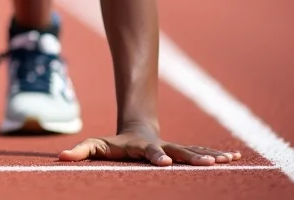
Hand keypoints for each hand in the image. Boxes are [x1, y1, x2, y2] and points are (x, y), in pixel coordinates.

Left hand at [59, 129, 241, 166]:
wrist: (136, 130)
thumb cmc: (114, 144)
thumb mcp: (95, 146)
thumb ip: (79, 151)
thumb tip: (59, 158)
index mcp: (142, 147)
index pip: (149, 152)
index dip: (155, 155)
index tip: (164, 160)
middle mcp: (162, 147)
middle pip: (178, 151)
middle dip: (192, 157)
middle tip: (209, 163)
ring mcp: (174, 148)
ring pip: (193, 151)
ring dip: (209, 156)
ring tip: (227, 160)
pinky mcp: (184, 151)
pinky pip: (202, 153)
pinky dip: (216, 155)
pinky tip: (234, 158)